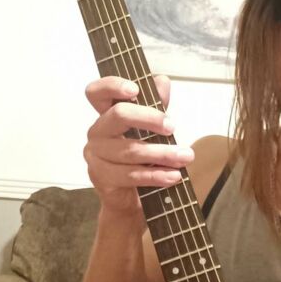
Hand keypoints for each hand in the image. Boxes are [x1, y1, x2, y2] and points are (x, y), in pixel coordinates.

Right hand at [83, 75, 193, 214]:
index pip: (97, 92)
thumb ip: (156, 105)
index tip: (135, 89)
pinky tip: (174, 176)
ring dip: (162, 153)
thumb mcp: (152, 130)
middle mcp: (97, 132)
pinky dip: (155, 175)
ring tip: (185, 156)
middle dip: (149, 118)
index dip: (113, 86)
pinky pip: (130, 174)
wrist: (131, 200)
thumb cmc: (141, 159)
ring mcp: (95, 155)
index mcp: (106, 114)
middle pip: (118, 115)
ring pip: (130, 150)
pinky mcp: (101, 177)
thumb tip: (162, 80)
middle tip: (173, 127)